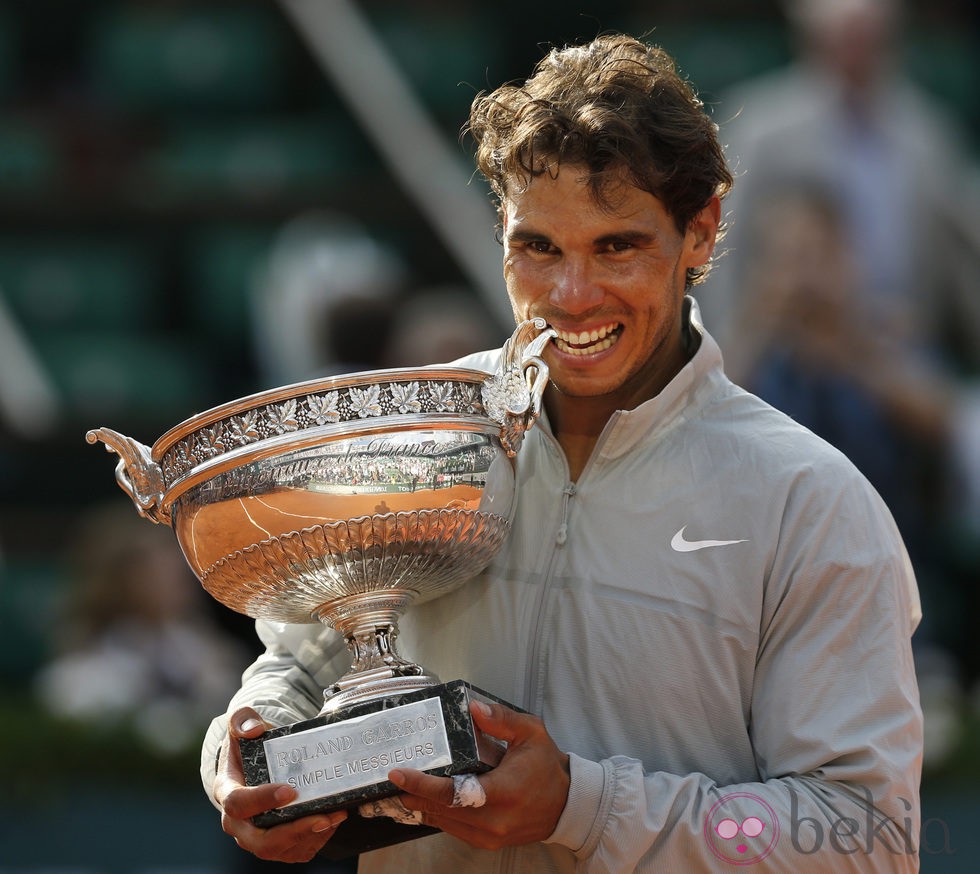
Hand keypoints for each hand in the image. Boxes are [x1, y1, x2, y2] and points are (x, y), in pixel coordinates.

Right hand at [213, 706, 347, 862]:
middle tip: (321, 818)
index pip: (238, 804)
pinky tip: (331, 821)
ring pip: (280, 850)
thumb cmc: (246, 747)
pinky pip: (294, 851)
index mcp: (227, 792)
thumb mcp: (240, 725)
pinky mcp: (275, 843)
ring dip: (310, 837)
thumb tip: (254, 729)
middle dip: (293, 833)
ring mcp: (256, 836)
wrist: (251, 765)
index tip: (290, 791)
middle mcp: (238, 822)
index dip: (262, 800)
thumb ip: (242, 720)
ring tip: (335, 816)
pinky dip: (315, 840)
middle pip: (259, 841)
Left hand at [388, 699, 569, 849]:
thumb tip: (474, 708)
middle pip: (443, 810)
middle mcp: (495, 819)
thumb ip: (502, 719)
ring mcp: (491, 836)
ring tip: (401, 790)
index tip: (398, 773)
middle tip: (390, 782)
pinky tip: (425, 803)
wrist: (566, 804)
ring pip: (445, 823)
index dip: (423, 784)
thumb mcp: (531, 733)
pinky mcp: (488, 842)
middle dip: (413, 795)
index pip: (454, 792)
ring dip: (421, 807)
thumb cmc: (546, 766)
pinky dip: (438, 817)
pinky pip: (455, 830)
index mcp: (504, 791)